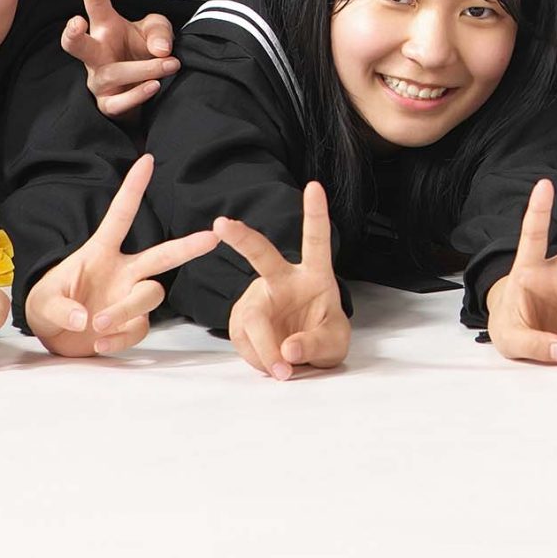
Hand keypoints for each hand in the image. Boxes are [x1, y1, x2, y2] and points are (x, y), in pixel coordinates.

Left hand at [23, 153, 218, 356]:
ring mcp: (129, 297)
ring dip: (125, 310)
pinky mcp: (130, 325)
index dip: (133, 188)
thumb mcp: (42, 303)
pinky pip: (138, 329)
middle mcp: (123, 271)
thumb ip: (61, 309)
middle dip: (188, 246)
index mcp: (101, 252)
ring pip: (151, 296)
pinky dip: (119, 338)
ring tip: (97, 325)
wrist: (51, 338)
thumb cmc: (46, 306)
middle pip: (163, 255)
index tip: (146, 159)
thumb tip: (85, 318)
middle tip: (212, 237)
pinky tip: (99, 343)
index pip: (121, 215)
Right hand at [58, 0, 180, 117]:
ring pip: (112, 74)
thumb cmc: (144, 51)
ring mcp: (98, 79)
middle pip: (74, 44)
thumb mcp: (157, 31)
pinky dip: (137, 94)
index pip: (95, 2)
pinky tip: (154, 85)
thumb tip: (162, 49)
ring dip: (144, 69)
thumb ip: (160, 32)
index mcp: (104, 28)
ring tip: (170, 63)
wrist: (144, 88)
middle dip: (71, 34)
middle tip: (78, 22)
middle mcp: (96, 53)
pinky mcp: (107, 103)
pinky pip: (117, 103)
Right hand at [216, 182, 350, 377]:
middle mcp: (282, 279)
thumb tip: (287, 349)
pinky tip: (269, 364)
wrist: (302, 356)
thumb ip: (315, 345)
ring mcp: (258, 297)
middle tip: (222, 224)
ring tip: (282, 371)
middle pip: (261, 256)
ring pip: (252, 320)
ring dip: (264, 350)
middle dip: (242, 238)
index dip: (315, 214)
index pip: (315, 240)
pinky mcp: (242, 319)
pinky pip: (243, 340)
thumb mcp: (334, 346)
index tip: (314, 186)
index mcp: (314, 275)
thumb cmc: (323, 338)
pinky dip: (257, 358)